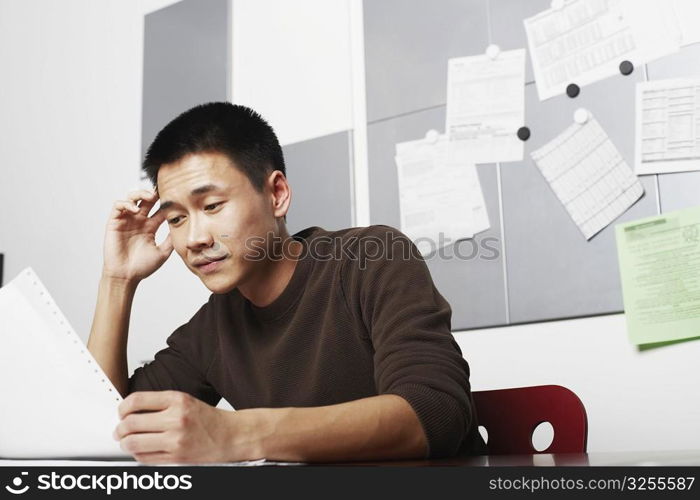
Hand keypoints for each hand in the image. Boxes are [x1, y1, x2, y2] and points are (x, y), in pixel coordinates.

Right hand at [102, 190, 172, 282]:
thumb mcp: (163, 252)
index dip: (166, 203)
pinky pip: (118, 206)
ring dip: (140, 194)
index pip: (159, 210)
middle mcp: (138, 221)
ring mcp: (126, 221)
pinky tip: (135, 211)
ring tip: (150, 197)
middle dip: (154, 194)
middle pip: (146, 200)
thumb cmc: (142, 267)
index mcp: (150, 227)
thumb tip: (183, 226)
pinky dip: (126, 204)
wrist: (126, 276)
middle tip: (162, 191)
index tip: (176, 198)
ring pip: (132, 198)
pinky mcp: (114, 223)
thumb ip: (171, 239)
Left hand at [114, 391, 245, 463]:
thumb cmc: (209, 420)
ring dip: (125, 444)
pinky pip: (145, 458)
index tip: (122, 412)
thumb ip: (160, 404)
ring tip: (128, 442)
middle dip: (120, 429)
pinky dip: (138, 455)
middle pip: (131, 424)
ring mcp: (175, 440)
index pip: (137, 400)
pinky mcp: (176, 458)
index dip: (122, 408)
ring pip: (134, 444)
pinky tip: (142, 450)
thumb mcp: (186, 401)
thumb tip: (131, 411)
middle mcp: (176, 419)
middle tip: (120, 430)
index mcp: (178, 400)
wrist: (231, 436)